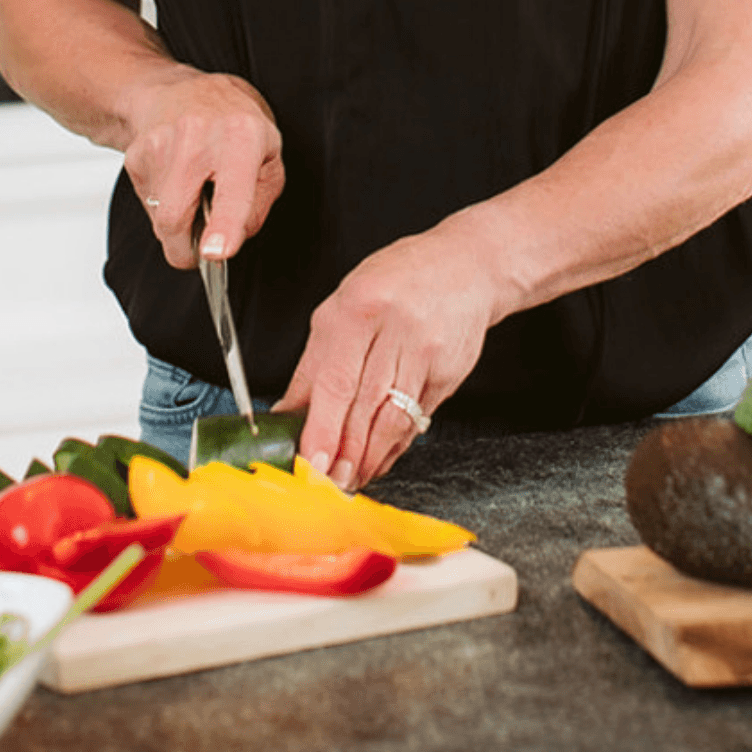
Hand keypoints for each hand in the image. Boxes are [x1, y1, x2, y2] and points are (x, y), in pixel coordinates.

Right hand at [124, 71, 283, 269]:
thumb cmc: (231, 122)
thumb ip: (260, 200)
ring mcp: (160, 144)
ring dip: (177, 224)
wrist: (179, 90)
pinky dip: (163, 204)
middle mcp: (198, 137)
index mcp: (241, 136)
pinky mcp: (136, 155)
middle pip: (175, 217)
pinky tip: (176, 178)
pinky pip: (147, 203)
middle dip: (186, 249)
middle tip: (205, 245)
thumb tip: (237, 237)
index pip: (232, 190)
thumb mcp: (269, 153)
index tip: (216, 252)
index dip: (224, 226)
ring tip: (194, 193)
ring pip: (159, 217)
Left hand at [277, 221, 495, 489]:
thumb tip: (285, 413)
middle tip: (324, 484)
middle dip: (341, 455)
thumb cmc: (397, 281)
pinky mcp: (450, 373)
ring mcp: (427, 353)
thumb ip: (314, 362)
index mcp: (358, 307)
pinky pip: (417, 421)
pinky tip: (379, 459)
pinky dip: (394, 446)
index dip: (320, 429)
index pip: (334, 381)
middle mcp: (395, 329)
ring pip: (392, 420)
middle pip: (363, 407)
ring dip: (368, 459)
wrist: (466, 266)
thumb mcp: (343, 304)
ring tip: (349, 479)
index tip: (308, 463)